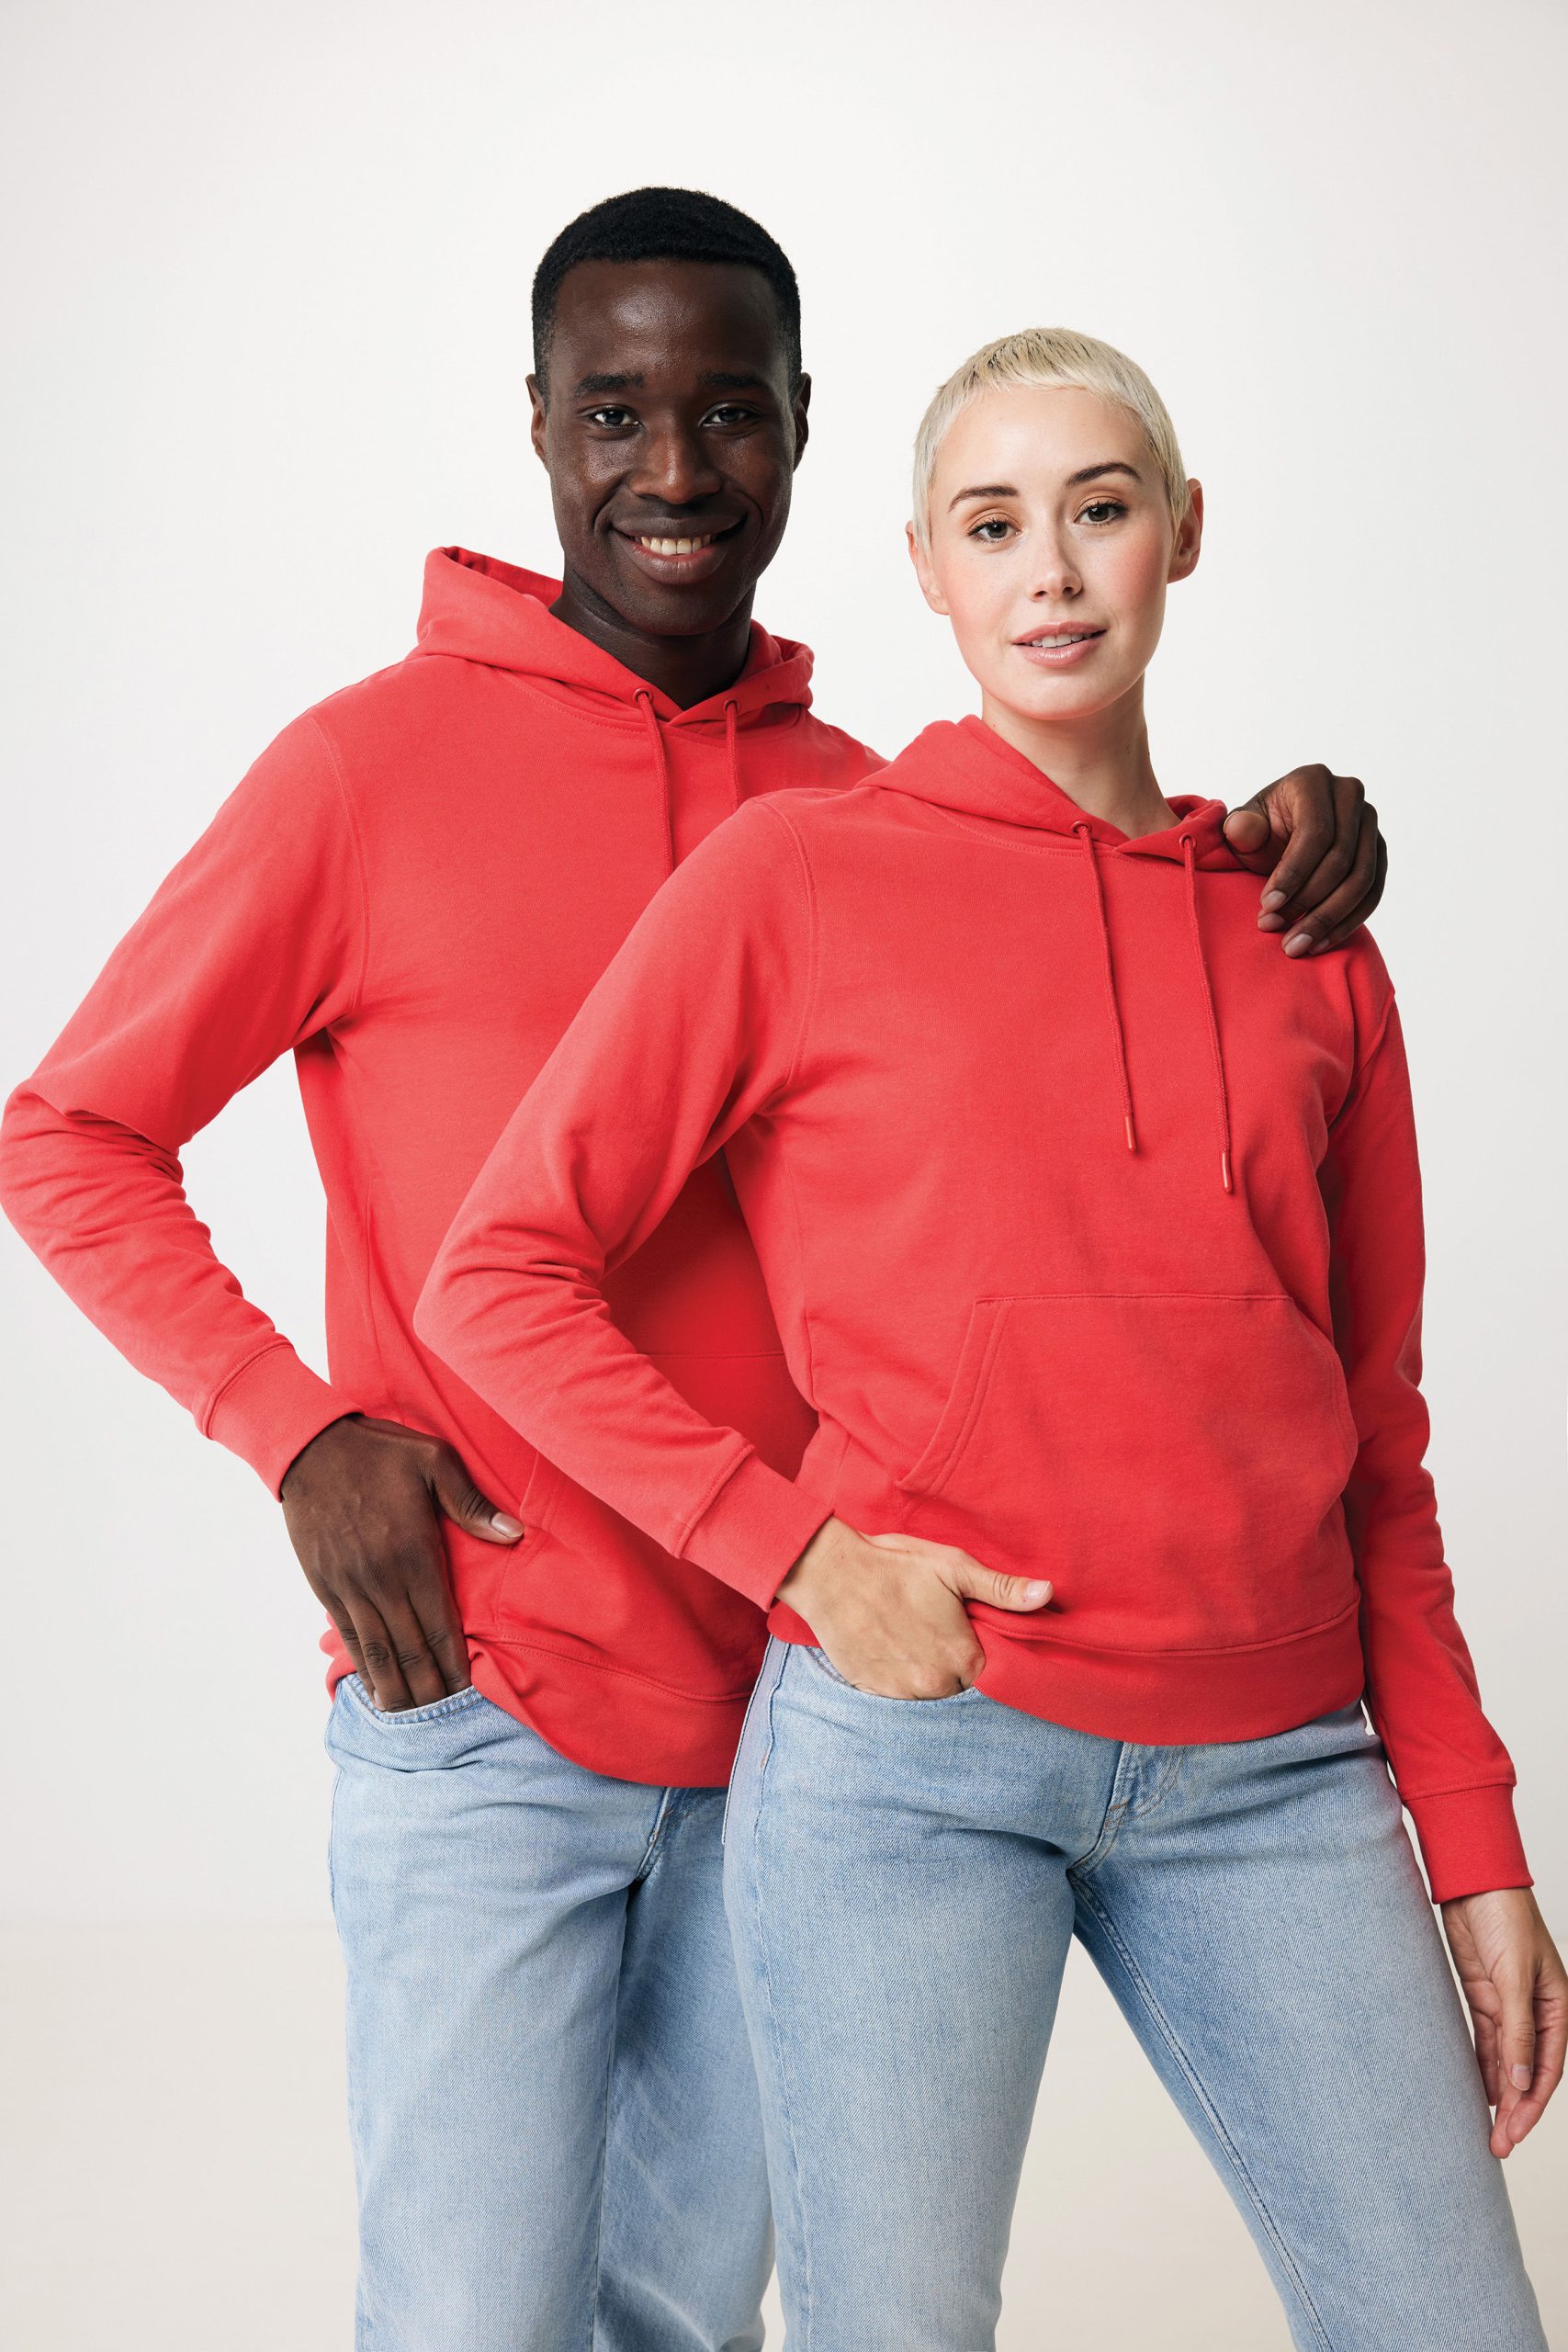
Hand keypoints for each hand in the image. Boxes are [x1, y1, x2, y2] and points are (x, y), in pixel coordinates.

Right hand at [280, 1414, 522, 1710]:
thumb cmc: (379, 1451)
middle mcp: (382, 1578)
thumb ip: (471, 1503)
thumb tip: (514, 1533)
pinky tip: (374, 1687)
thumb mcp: (433, 1461)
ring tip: (412, 1716)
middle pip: (410, 1646)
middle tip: (445, 1717)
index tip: (467, 1689)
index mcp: (414, 1552)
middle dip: (429, 1685)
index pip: (440, 1622)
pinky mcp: (325, 1586)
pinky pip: (348, 1635)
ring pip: (377, 1650)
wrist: (310, 1447)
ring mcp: (350, 1585)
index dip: (454, 1661)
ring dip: (395, 1686)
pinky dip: (362, 1666)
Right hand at [775, 1517, 1051, 1698]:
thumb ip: (1002, 1588)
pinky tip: (889, 1650)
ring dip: (924, 1675)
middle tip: (931, 1632)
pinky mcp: (872, 1693)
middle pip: (959, 1688)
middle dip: (952, 1665)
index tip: (964, 1634)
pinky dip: (897, 1679)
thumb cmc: (894, 1565)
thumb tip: (1048, 1594)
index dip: (979, 1653)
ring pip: (928, 1694)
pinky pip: (897, 1697)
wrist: (830, 1573)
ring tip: (909, 1640)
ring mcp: (901, 1693)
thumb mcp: (953, 1568)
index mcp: (963, 1658)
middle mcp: (936, 1685)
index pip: (990, 1674)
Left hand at [1222, 765, 1384, 955]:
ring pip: (1362, 879)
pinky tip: (1320, 942)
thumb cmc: (1257, 832)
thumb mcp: (1241, 829)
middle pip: (1341, 858)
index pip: (1315, 832)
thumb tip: (1243, 829)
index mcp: (1313, 780)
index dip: (1292, 873)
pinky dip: (1348, 921)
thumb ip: (1240, 829)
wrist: (1277, 839)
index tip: (1267, 906)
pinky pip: (1373, 893)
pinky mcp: (1379, 852)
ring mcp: (1370, 824)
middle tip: (1276, 930)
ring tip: (1296, 945)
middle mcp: (1350, 795)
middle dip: (1308, 901)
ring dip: (1329, 918)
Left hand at [1441, 1886, 1566, 2155]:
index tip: (1513, 2134)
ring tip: (1488, 2131)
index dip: (1530, 2105)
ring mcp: (1508, 2006)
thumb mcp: (1514, 1977)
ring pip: (1505, 2062)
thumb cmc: (1504, 1918)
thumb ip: (1517, 2031)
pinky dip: (1483, 2068)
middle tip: (1496, 2145)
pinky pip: (1485, 2042)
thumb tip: (1518, 2083)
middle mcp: (1535, 2012)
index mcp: (1557, 2008)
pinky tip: (1479, 2093)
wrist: (1473, 1880)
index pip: (1546, 2070)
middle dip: (1514, 2111)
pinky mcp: (1483, 1995)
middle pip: (1526, 2072)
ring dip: (1498, 2095)